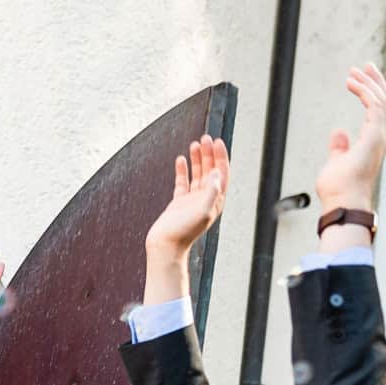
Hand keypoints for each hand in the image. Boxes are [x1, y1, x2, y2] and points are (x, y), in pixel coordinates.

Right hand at [146, 135, 229, 259]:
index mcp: (215, 200)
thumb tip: (216, 172)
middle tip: (205, 138)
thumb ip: (211, 192)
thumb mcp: (202, 211)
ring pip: (197, 174)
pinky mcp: (178, 203)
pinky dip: (182, 170)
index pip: (221, 173)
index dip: (220, 157)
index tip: (216, 142)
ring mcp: (192, 200)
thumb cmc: (183, 233)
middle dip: (209, 153)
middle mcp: (205, 198)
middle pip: (210, 170)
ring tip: (194, 144)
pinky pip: (182, 182)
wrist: (165, 246)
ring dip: (197, 159)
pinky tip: (181, 160)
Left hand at [316, 63, 385, 212]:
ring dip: (368, 83)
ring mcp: (380, 136)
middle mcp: (381, 137)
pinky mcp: (374, 134)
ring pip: (381, 100)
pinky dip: (365, 91)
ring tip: (353, 71)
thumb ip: (340, 147)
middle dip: (377, 83)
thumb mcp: (338, 162)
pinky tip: (353, 82)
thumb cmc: (339, 189)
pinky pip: (374, 104)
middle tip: (365, 67)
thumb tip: (338, 131)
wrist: (343, 202)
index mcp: (374, 143)